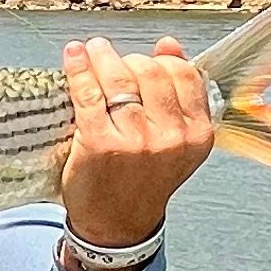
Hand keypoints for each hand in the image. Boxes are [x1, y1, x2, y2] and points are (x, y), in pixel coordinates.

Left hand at [60, 36, 213, 249]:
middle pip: (150, 71)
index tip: (144, 63)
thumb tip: (169, 45)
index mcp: (196, 134)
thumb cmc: (143, 181)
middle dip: (129, 60)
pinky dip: (78, 69)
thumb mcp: (175, 141)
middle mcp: (171, 137)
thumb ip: (178, 92)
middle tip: (112, 60)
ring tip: (92, 51)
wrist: (117, 225)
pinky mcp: (100, 143)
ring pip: (120, 78)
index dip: (161, 60)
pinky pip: (89, 93)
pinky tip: (73, 56)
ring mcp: (136, 141)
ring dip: (102, 57)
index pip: (183, 74)